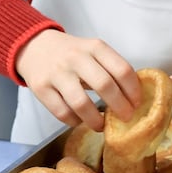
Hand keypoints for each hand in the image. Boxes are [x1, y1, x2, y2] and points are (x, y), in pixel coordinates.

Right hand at [15, 30, 141, 130]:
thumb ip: (110, 68)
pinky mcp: (41, 88)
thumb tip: (132, 98)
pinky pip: (62, 112)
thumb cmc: (72, 54)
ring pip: (81, 103)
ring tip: (102, 125)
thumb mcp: (93, 51)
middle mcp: (76, 58)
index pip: (122, 69)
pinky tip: (80, 120)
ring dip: (96, 120)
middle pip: (104, 85)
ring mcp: (57, 73)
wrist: (35, 47)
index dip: (133, 90)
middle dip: (119, 106)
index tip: (137, 103)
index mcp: (95, 47)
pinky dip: (75, 121)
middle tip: (125, 118)